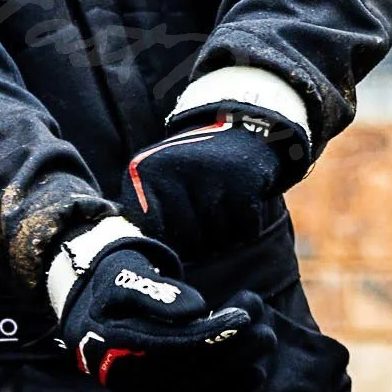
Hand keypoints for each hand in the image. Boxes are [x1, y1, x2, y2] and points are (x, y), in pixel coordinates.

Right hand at [57, 244, 275, 391]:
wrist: (93, 314)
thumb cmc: (112, 287)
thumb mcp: (123, 277)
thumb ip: (154, 291)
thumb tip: (196, 308)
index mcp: (112, 348)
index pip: (170, 346)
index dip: (210, 334)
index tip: (243, 316)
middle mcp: (127, 381)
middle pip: (189, 367)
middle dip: (231, 345)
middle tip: (263, 320)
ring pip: (198, 383)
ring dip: (237, 362)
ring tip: (267, 334)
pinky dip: (228, 389)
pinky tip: (257, 374)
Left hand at [125, 116, 287, 258]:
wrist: (238, 130)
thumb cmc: (192, 170)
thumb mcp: (159, 181)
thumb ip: (149, 216)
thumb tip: (149, 260)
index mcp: (145, 173)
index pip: (152, 233)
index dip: (168, 244)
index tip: (176, 238)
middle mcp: (173, 170)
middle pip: (187, 240)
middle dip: (199, 243)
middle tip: (204, 225)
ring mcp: (209, 174)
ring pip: (216, 238)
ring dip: (223, 237)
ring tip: (220, 212)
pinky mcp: (243, 180)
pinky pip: (244, 230)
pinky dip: (246, 228)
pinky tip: (239, 207)